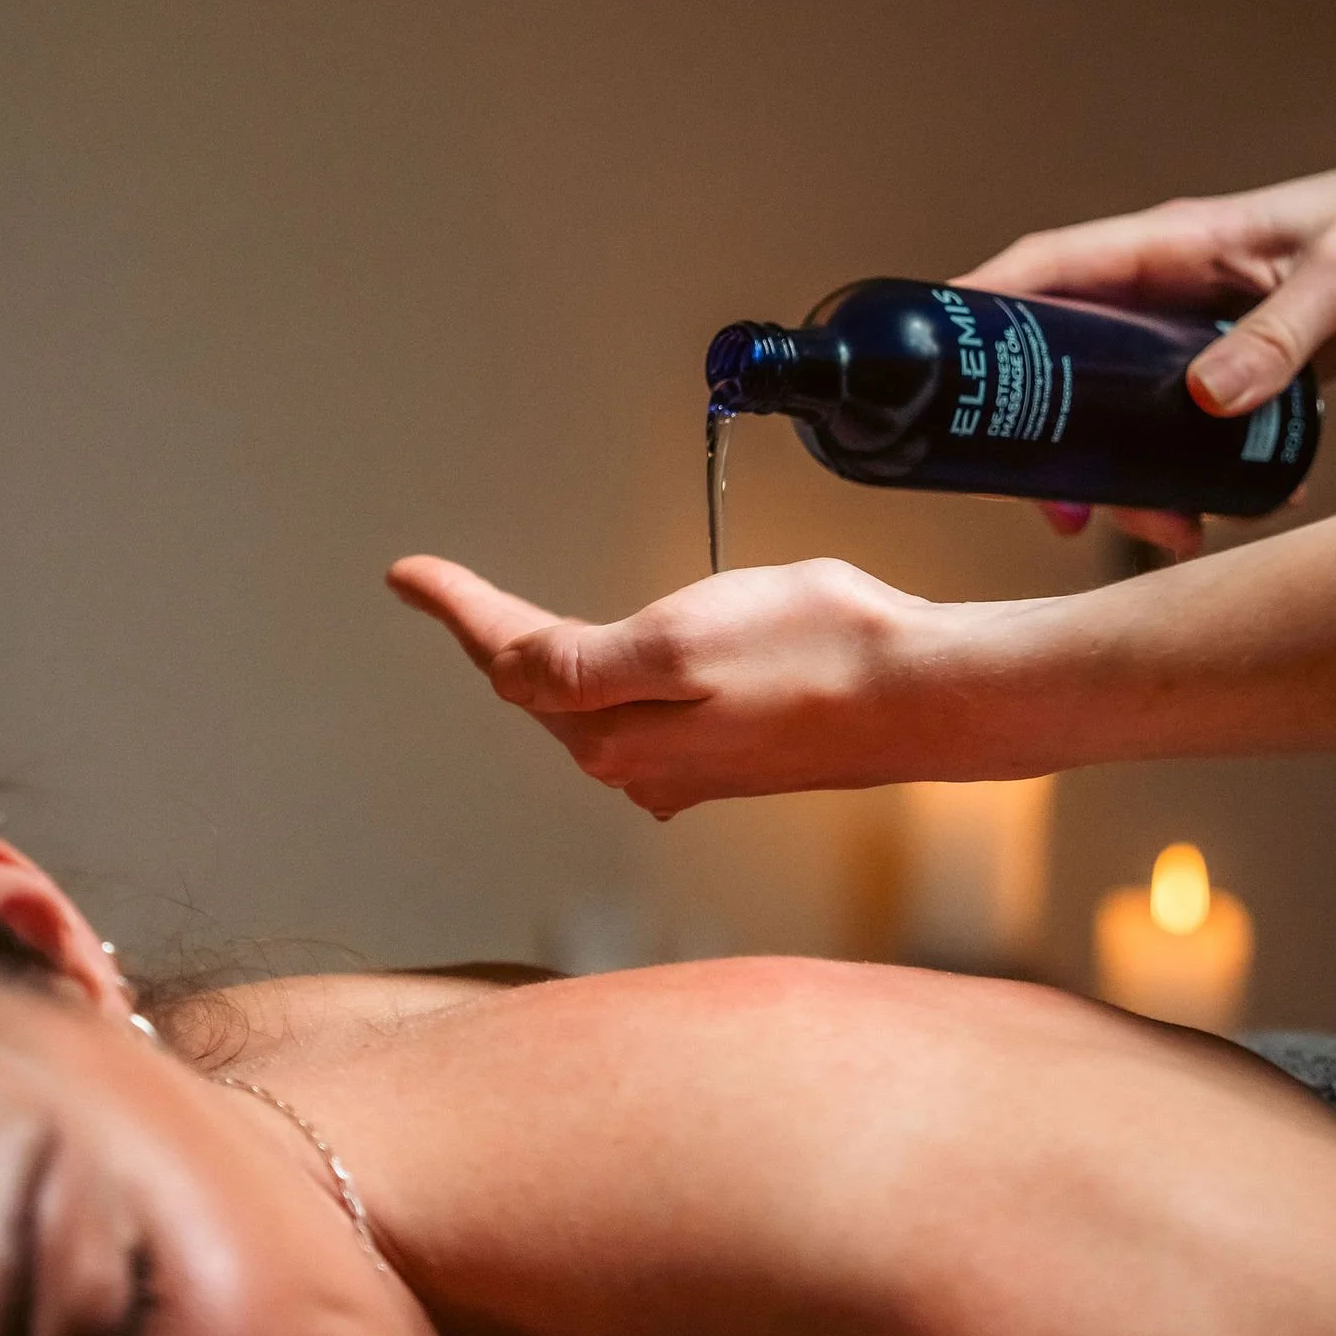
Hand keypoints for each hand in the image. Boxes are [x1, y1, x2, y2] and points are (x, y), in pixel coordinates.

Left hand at [387, 553, 955, 814]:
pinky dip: (611, 679)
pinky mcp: (733, 754)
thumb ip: (583, 665)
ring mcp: (689, 765)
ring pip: (590, 706)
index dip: (458, 607)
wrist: (929, 696)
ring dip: (549, 660)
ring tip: (506, 620)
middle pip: (542, 689)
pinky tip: (611, 667)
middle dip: (496, 635)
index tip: (406, 571)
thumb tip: (512, 675)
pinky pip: (643, 713)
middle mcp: (642, 764)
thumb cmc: (820, 653)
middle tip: (442, 586)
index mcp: (613, 734)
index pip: (511, 662)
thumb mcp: (679, 639)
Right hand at [958, 138, 1335, 553]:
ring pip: (1113, 405)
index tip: (932, 368)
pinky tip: (1218, 514)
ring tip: (1166, 534)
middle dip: (1046, 437)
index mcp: (1168, 244)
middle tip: (1061, 514)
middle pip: (1061, 359)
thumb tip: (1206, 401)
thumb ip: (1278, 338)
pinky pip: (1171, 426)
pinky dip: (1179, 474)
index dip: (978, 314)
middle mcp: (1163, 285)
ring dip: (1119, 473)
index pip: (1044, 270)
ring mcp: (1190, 328)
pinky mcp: (1227, 364)